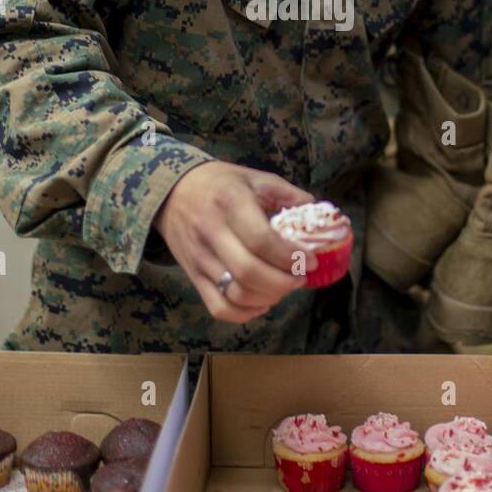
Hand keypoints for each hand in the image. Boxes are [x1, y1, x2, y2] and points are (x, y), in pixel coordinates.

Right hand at [152, 161, 316, 323]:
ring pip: (236, 294)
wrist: (172, 191)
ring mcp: (200, 258)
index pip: (260, 240)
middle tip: (300, 277)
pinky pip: (218, 307)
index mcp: (230, 203)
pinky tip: (262, 302)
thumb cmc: (220, 183)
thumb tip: (320, 216)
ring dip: (268, 297)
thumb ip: (288, 195)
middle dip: (283, 282)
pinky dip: (244, 313)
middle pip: (249, 273)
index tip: (309, 260)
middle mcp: (211, 232)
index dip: (289, 256)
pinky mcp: (193, 276)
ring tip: (284, 286)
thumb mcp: (254, 178)